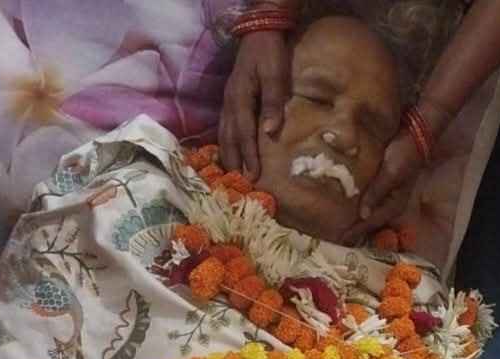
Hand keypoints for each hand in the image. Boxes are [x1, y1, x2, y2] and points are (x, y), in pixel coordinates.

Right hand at [219, 30, 290, 179]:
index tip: (253, 176)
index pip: (243, 133)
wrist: (259, 33)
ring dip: (228, 155)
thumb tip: (269, 131)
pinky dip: (227, 144)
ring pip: (224, 134)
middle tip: (239, 184)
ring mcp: (227, 102)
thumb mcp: (275, 74)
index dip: (248, 156)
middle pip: (228, 138)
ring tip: (232, 175)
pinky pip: (225, 127)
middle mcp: (229, 103)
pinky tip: (231, 154)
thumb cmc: (269, 53)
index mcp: (240, 98)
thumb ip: (272, 102)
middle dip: (234, 162)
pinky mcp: (230, 101)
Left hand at [342, 128, 422, 243]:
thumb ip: (377, 192)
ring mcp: (385, 196)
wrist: (414, 136)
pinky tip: (343, 208)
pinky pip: (366, 202)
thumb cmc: (405, 154)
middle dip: (354, 231)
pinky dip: (355, 208)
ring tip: (336, 228)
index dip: (356, 232)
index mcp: (393, 204)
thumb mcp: (391, 174)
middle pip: (369, 224)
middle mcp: (389, 204)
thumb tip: (363, 214)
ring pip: (367, 215)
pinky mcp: (380, 187)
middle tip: (334, 239)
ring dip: (354, 221)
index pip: (371, 223)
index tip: (341, 241)